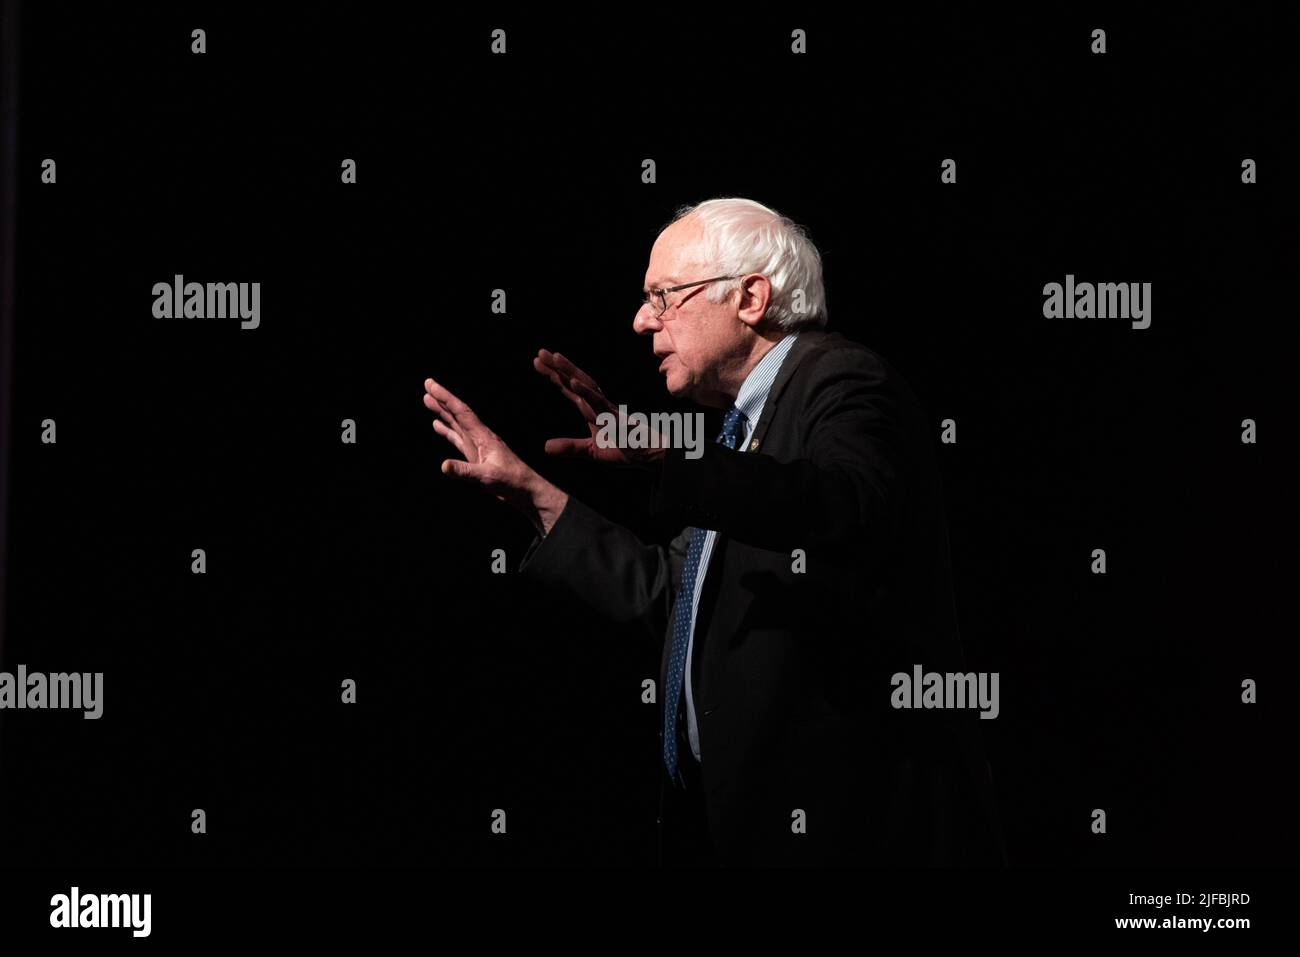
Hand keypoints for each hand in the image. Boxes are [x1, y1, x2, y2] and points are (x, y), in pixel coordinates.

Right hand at [423, 377, 567, 535]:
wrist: (526, 489)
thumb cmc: (512, 481)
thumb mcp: (488, 476)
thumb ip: (465, 471)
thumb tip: (443, 466)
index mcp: (483, 436)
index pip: (461, 412)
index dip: (445, 397)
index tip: (431, 384)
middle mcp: (479, 436)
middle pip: (457, 413)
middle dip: (442, 399)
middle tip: (427, 384)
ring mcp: (477, 445)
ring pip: (456, 424)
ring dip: (442, 412)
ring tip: (427, 400)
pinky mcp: (476, 455)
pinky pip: (458, 438)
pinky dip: (447, 430)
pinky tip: (438, 426)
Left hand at [533, 348, 667, 467]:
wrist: (652, 456)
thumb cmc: (626, 449)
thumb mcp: (591, 451)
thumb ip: (570, 447)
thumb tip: (544, 447)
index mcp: (593, 409)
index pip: (570, 389)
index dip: (554, 375)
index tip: (537, 361)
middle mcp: (599, 405)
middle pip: (577, 381)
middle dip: (558, 367)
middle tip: (540, 352)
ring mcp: (608, 410)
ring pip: (588, 386)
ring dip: (571, 372)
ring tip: (555, 358)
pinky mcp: (617, 420)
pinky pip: (600, 405)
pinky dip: (586, 393)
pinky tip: (573, 383)